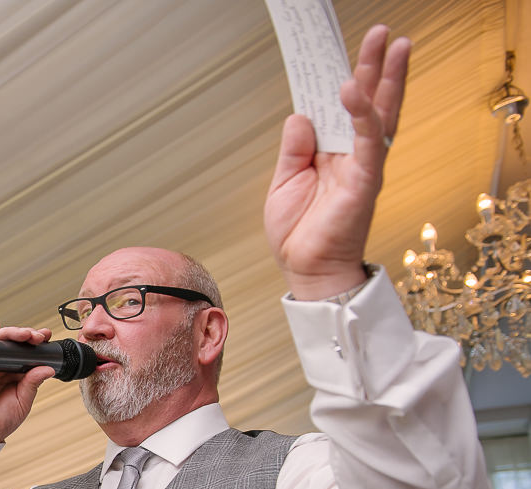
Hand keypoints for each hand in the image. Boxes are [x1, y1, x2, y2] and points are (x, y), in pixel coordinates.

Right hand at [0, 322, 56, 441]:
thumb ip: (33, 384)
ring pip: (0, 340)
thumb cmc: (2, 420)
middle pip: (15, 342)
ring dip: (12, 332)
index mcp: (18, 374)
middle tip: (37, 336)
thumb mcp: (23, 402)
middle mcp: (4, 366)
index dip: (37, 342)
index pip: (29, 352)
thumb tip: (47, 368)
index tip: (47, 337)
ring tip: (23, 334)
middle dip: (27, 335)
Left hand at [264, 25, 409, 298]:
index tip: (336, 51)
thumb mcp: (284, 182)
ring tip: (390, 44)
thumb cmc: (297, 234)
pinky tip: (356, 91)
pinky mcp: (365, 179)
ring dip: (384, 78)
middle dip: (374, 65)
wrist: (305, 270)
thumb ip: (294, 148)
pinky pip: (368, 141)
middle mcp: (351, 154)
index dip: (341, 78)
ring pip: (379, 113)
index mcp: (330, 153)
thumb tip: (300, 115)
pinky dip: (363, 115)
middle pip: (368, 101)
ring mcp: (362, 165)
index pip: (340, 108)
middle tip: (380, 32)